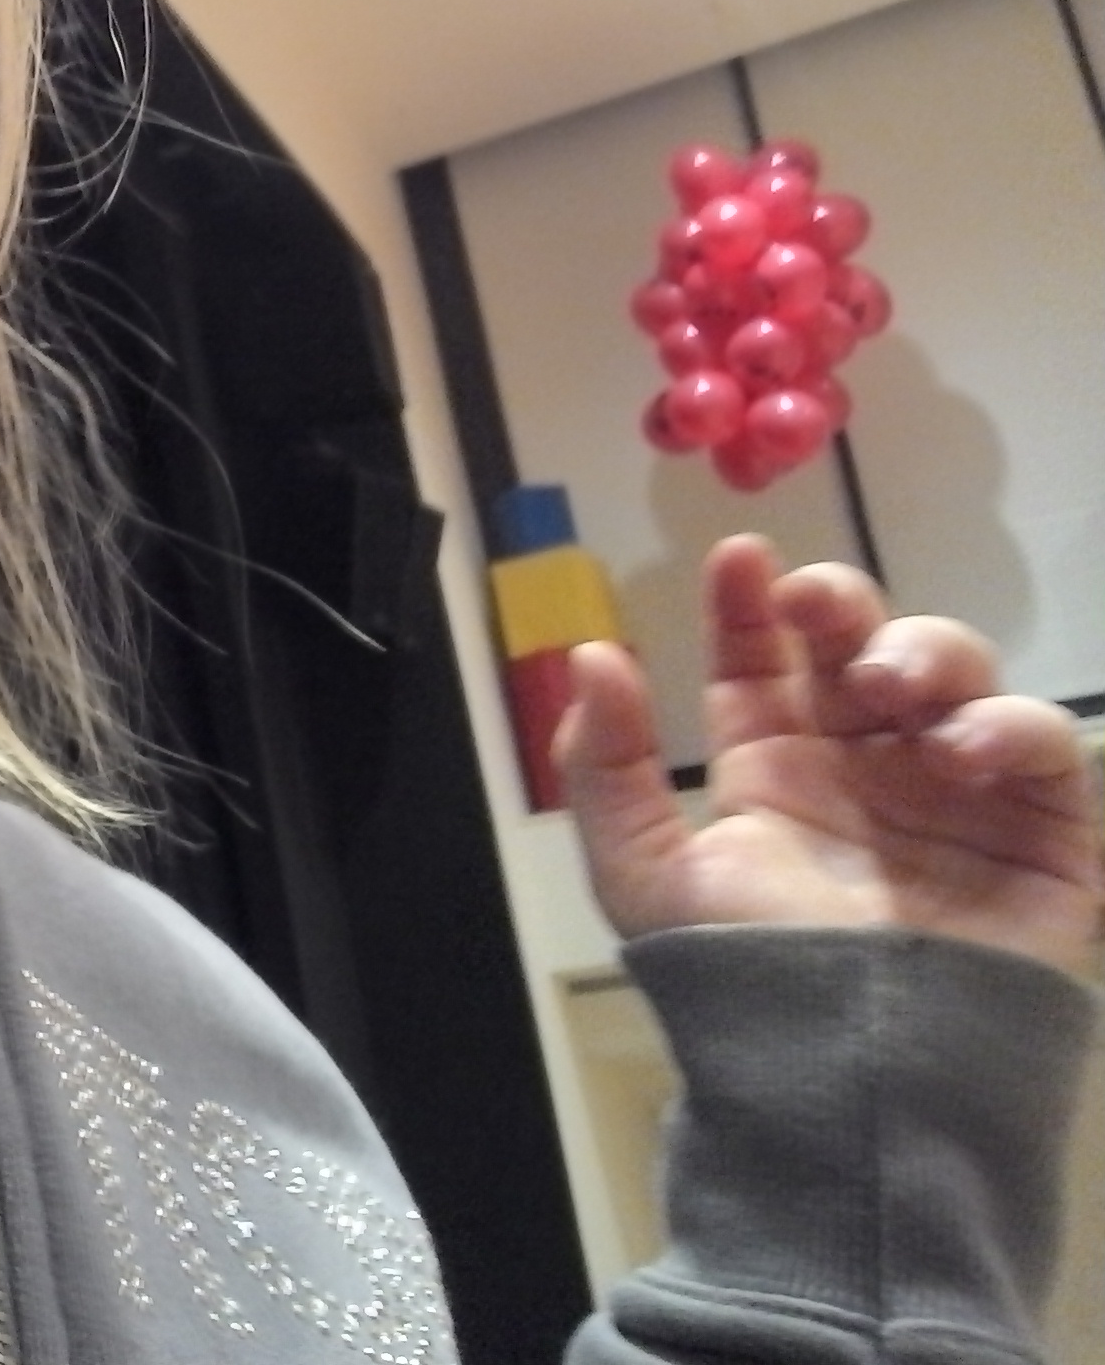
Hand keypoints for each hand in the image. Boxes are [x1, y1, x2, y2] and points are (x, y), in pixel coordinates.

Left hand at [554, 535, 1099, 974]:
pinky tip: (958, 749)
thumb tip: (589, 652)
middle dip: (846, 605)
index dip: (750, 603)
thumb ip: (607, 766)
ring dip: (927, 652)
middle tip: (818, 607)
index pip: (763, 660)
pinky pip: (1046, 749)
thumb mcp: (647, 874)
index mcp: (777, 770)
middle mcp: (868, 769)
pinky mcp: (1043, 837)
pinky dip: (1011, 726)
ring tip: (888, 690)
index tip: (739, 560)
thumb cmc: (746, 978)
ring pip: (961, 676)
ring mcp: (958, 796)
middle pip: (866, 647)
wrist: (851, 1075)